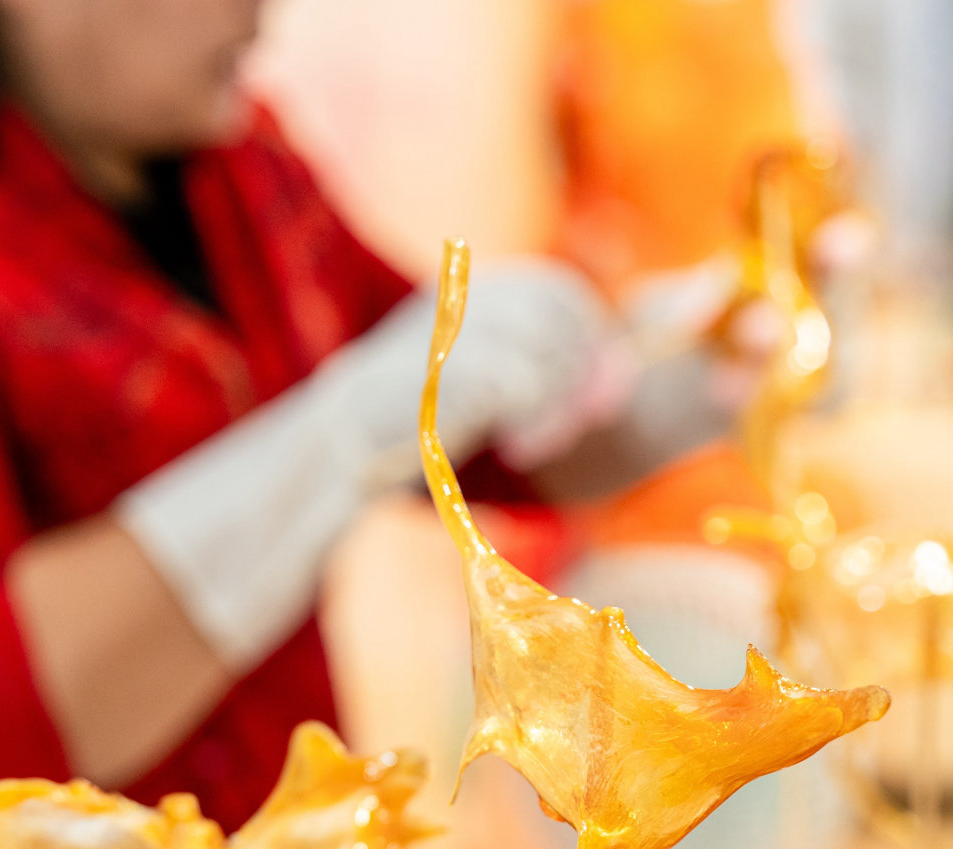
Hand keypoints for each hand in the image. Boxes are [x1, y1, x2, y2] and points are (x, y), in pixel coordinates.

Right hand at [329, 256, 608, 485]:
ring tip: (534, 444)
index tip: (602, 396)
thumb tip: (623, 373)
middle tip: (576, 424)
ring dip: (559, 402)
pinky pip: (518, 380)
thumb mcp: (481, 387)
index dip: (592, 338)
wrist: (330, 455)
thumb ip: (546, 371)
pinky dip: (533, 418)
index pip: (555, 290)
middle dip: (583, 370)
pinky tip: (516, 448)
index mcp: (463, 292)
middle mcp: (454, 301)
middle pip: (557, 311)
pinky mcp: (435, 372)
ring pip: (545, 344)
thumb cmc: (410, 431)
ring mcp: (443, 331)